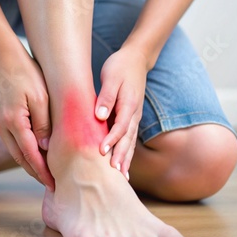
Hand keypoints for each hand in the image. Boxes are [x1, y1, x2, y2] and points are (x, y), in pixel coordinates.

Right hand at [0, 40, 54, 190]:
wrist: (5, 60)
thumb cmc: (26, 74)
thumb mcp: (40, 97)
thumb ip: (43, 123)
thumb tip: (45, 148)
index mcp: (13, 121)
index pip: (30, 154)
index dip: (42, 171)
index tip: (53, 183)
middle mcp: (3, 126)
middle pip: (21, 158)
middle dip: (36, 173)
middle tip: (53, 185)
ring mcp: (0, 124)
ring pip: (16, 152)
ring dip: (30, 164)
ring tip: (47, 174)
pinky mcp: (2, 120)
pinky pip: (14, 143)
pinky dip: (25, 153)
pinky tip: (37, 155)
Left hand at [95, 45, 147, 178]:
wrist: (136, 58)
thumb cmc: (120, 66)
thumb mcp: (111, 76)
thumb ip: (106, 96)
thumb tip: (99, 115)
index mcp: (129, 103)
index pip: (120, 126)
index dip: (111, 140)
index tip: (101, 151)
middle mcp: (134, 113)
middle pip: (128, 139)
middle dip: (121, 156)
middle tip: (114, 174)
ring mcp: (134, 116)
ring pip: (130, 141)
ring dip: (126, 158)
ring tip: (121, 177)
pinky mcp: (131, 118)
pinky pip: (129, 138)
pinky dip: (127, 152)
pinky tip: (123, 166)